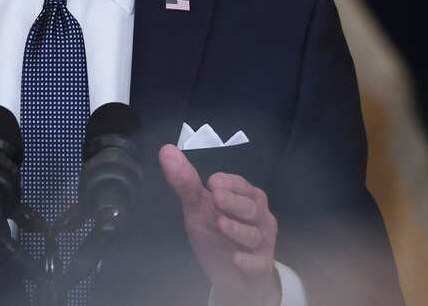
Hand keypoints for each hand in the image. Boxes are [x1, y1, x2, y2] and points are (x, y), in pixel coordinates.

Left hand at [159, 145, 279, 305]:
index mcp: (245, 198)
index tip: (211, 182)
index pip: (241, 185)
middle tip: (216, 197)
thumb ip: (185, 182)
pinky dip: (248, 261)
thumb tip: (166, 150)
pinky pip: (258, 263)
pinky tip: (237, 259)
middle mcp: (258, 217)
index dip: (229, 183)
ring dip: (238, 229)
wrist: (233, 276)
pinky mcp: (260, 267)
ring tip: (220, 223)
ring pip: (255, 234)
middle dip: (234, 201)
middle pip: (252, 206)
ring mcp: (261, 243)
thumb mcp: (198, 208)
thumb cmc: (217, 234)